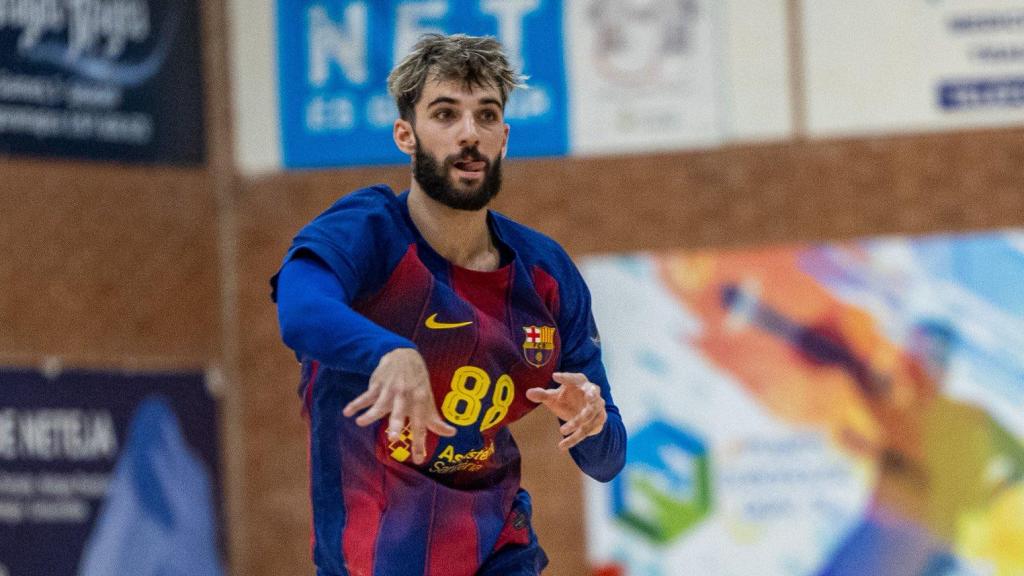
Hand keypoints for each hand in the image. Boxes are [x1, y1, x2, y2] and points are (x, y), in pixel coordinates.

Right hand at [342, 348, 455, 463]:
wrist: (404, 355)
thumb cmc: (417, 382)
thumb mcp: (428, 397)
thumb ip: (435, 419)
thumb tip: (451, 433)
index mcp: (420, 400)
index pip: (420, 424)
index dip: (420, 442)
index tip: (419, 459)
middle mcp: (405, 395)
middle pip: (400, 412)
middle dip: (396, 424)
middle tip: (393, 439)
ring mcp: (390, 389)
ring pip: (379, 404)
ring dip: (370, 414)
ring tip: (360, 423)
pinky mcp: (377, 385)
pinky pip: (365, 396)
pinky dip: (355, 404)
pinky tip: (347, 412)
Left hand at [525, 372, 606, 450]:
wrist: (584, 413)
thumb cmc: (568, 399)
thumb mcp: (554, 397)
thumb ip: (542, 395)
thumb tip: (528, 393)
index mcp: (580, 382)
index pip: (574, 377)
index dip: (566, 377)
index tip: (554, 376)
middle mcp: (592, 392)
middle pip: (591, 396)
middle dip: (589, 398)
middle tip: (588, 398)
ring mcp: (598, 406)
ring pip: (589, 415)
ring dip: (577, 422)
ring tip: (562, 430)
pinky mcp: (599, 419)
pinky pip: (587, 430)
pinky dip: (575, 438)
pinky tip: (563, 445)